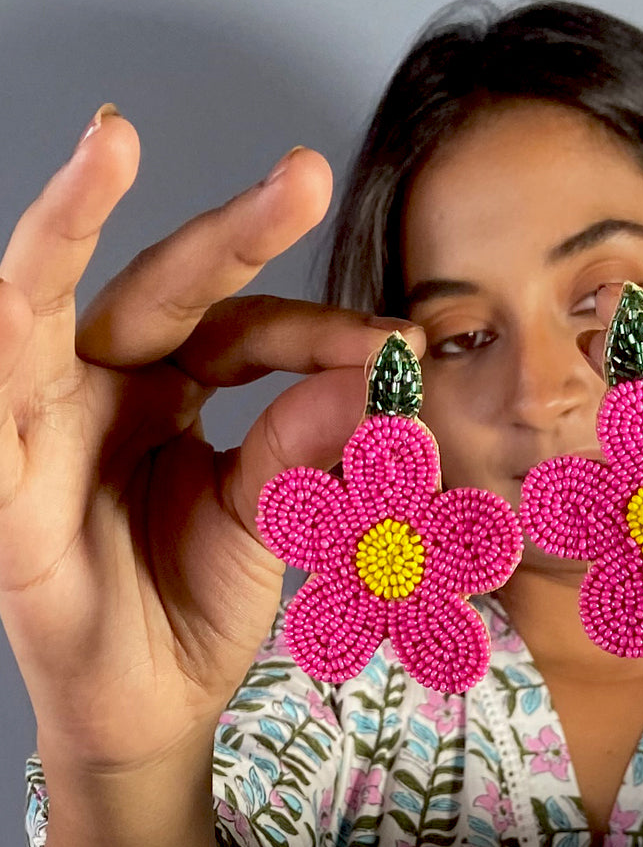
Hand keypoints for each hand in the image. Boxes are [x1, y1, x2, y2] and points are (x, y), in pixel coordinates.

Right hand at [0, 108, 420, 771]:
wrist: (152, 703)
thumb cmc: (202, 598)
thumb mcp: (274, 514)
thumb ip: (310, 445)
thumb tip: (379, 378)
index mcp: (171, 387)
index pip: (244, 328)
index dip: (321, 330)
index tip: (399, 344)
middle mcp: (105, 387)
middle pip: (162, 289)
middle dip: (230, 228)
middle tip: (305, 174)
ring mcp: (45, 427)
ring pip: (42, 306)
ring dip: (67, 224)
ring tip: (110, 143)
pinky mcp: (5, 489)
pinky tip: (5, 299)